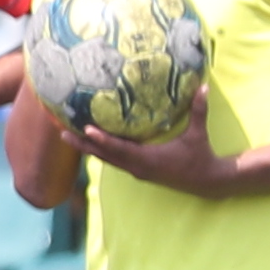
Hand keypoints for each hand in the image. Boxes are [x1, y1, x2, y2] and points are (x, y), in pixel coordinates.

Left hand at [71, 124, 243, 197]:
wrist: (207, 182)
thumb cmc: (201, 157)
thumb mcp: (198, 134)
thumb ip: (198, 111)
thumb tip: (203, 87)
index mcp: (147, 159)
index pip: (119, 148)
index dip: (102, 139)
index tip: (85, 129)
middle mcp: (137, 167)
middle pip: (104, 156)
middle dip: (83, 144)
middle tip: (62, 133)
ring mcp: (136, 171)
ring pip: (106, 160)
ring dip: (88, 148)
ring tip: (68, 136)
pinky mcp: (139, 171)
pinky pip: (114, 161)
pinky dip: (101, 151)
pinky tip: (91, 142)